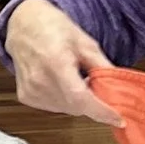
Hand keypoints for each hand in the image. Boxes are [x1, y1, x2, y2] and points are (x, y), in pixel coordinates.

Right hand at [3, 0, 116, 123]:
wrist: (24, 25)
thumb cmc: (53, 28)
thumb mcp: (85, 43)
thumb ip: (102, 67)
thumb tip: (120, 87)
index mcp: (56, 63)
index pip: (80, 98)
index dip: (101, 111)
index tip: (118, 118)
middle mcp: (40, 80)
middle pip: (76, 107)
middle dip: (91, 102)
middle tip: (93, 83)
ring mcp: (31, 90)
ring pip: (66, 110)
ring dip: (76, 101)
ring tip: (73, 79)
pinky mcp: (26, 96)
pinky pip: (53, 107)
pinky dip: (63, 100)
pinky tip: (60, 83)